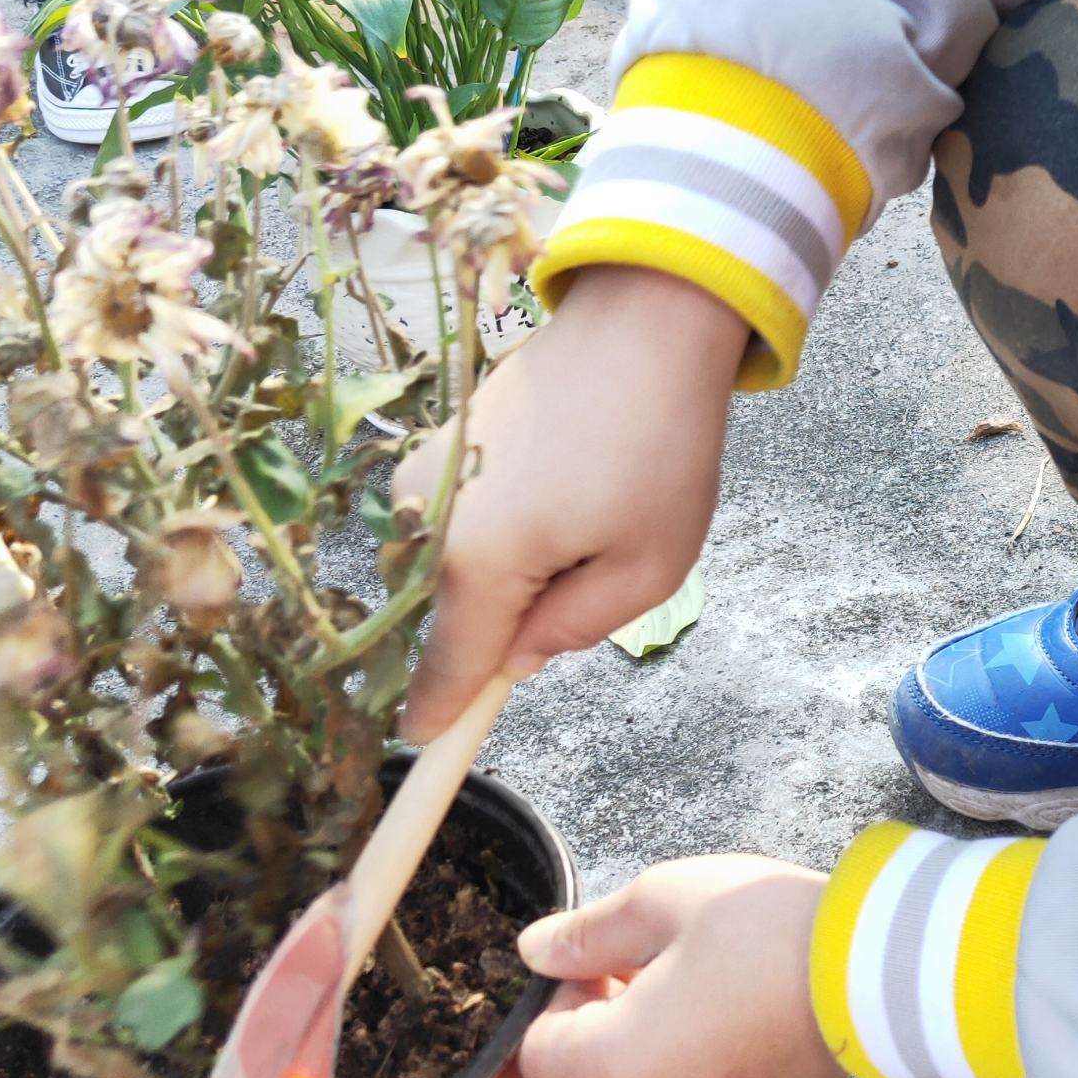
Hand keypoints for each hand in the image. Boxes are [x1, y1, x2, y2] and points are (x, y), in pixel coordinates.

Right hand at [395, 265, 747, 737]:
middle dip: (510, 625)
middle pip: (453, 623)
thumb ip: (573, 631)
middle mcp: (423, 521)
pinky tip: (564, 484)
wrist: (641, 320)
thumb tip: (515, 659)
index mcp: (476, 563)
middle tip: (592, 566)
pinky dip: (503, 530)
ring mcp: (419, 479)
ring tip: (585, 512)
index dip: (440, 722)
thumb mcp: (648, 567)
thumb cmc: (658, 444)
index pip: (445, 675)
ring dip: (512, 573)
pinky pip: (458, 527)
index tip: (424, 756)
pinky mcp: (430, 449)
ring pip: (456, 574)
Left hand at [518, 857, 839, 1077]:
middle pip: (585, 1075)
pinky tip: (731, 1006)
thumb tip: (534, 952)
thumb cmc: (767, 932)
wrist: (880, 974)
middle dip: (602, 1017)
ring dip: (645, 1037)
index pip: (538, 1052)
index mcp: (617, 1071)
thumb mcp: (662, 902)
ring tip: (699, 978)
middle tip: (654, 958)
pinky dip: (687, 1059)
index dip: (560, 998)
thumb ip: (586, 933)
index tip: (607, 956)